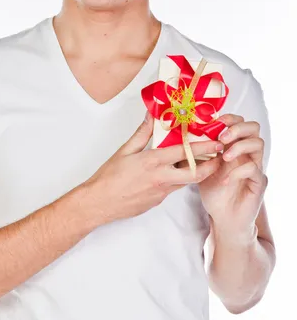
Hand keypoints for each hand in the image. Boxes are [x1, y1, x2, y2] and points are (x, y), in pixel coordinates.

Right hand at [82, 111, 223, 225]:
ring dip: (197, 172)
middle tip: (219, 155)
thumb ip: (142, 133)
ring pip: (187, 182)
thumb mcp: (124, 150)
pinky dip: (180, 179)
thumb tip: (151, 116)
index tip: (216, 141)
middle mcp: (161, 178)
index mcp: (153, 162)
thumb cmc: (109, 177)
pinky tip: (177, 171)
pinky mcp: (158, 201)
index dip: (204, 146)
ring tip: (203, 161)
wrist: (99, 203)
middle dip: (212, 165)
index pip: (185, 153)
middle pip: (196, 174)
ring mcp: (161, 192)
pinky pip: (174, 188)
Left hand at [195, 113, 267, 232]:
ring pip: (258, 144)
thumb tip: (182, 135)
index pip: (239, 122)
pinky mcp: (259, 182)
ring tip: (223, 157)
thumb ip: (198, 152)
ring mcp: (255, 166)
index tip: (215, 122)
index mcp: (234, 146)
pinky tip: (225, 180)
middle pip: (253, 127)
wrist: (224, 217)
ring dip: (239, 147)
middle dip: (236, 128)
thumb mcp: (201, 168)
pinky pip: (254, 169)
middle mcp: (247, 153)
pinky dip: (238, 172)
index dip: (229, 118)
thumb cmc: (213, 191)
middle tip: (221, 138)